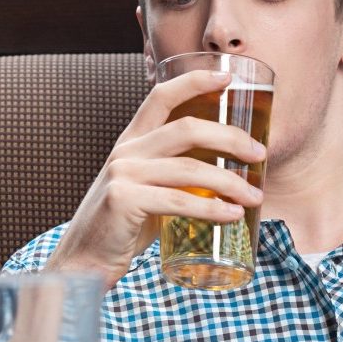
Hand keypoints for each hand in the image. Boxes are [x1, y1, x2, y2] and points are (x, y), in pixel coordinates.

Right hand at [47, 69, 267, 286]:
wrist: (82, 263)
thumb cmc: (121, 229)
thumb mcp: (145, 191)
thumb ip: (172, 177)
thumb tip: (222, 178)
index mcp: (130, 142)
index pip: (161, 97)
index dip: (194, 81)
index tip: (227, 77)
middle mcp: (125, 152)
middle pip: (187, 129)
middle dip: (230, 139)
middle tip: (260, 154)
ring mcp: (122, 175)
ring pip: (190, 169)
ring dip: (230, 182)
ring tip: (255, 195)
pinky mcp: (124, 201)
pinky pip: (179, 201)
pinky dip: (212, 209)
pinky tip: (233, 215)